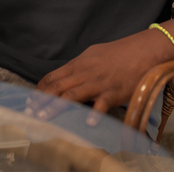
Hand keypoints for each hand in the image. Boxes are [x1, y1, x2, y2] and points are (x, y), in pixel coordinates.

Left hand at [28, 32, 159, 123]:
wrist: (142, 50)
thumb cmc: (118, 53)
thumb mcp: (93, 54)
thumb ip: (79, 66)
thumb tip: (66, 75)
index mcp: (79, 63)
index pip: (54, 76)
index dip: (41, 89)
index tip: (31, 101)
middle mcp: (85, 73)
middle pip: (59, 87)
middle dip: (42, 101)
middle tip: (31, 114)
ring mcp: (99, 83)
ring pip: (73, 95)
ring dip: (57, 108)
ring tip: (45, 119)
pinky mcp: (114, 92)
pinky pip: (102, 104)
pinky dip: (94, 113)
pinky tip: (88, 123)